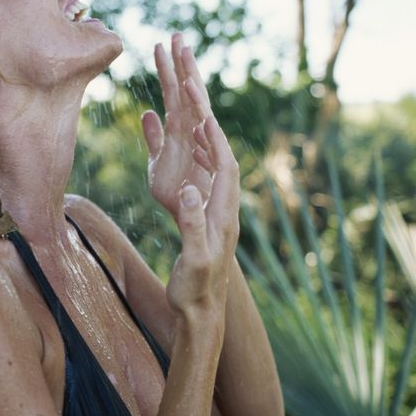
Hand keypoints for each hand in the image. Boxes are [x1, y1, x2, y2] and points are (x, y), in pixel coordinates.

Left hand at [141, 34, 217, 222]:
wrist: (192, 224)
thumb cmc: (177, 195)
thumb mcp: (157, 164)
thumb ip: (154, 139)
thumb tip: (148, 112)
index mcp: (181, 130)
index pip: (173, 93)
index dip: (167, 69)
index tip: (160, 43)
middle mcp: (195, 133)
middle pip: (189, 93)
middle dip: (184, 65)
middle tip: (178, 35)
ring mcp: (204, 147)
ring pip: (200, 111)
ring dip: (194, 87)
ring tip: (186, 63)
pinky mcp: (213, 166)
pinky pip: (211, 142)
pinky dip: (206, 125)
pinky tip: (200, 108)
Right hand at [165, 119, 239, 330]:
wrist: (201, 313)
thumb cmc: (195, 290)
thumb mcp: (194, 258)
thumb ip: (193, 225)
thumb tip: (190, 191)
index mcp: (223, 216)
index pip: (225, 168)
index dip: (216, 140)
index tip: (206, 114)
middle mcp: (226, 211)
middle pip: (225, 161)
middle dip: (214, 131)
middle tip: (201, 102)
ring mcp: (219, 215)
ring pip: (218, 169)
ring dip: (209, 142)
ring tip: (196, 118)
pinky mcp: (209, 220)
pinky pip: (208, 181)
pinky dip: (201, 161)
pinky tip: (192, 154)